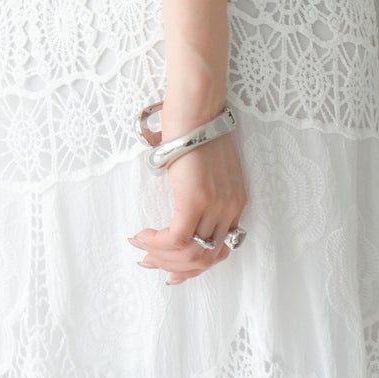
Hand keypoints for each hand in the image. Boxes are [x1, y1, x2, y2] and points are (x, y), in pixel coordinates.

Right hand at [128, 119, 247, 285]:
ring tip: (142, 248)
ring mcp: (215, 205)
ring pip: (191, 253)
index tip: (173, 271)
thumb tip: (180, 207)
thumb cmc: (197, 128)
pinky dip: (156, 243)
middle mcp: (230, 208)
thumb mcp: (207, 167)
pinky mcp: (195, 200)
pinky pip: (176, 239)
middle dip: (175, 267)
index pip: (220, 249)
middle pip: (206, 257)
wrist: (198, 106)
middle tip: (150, 262)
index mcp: (236, 202)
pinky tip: (142, 235)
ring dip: (162, 257)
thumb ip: (202, 190)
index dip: (194, 266)